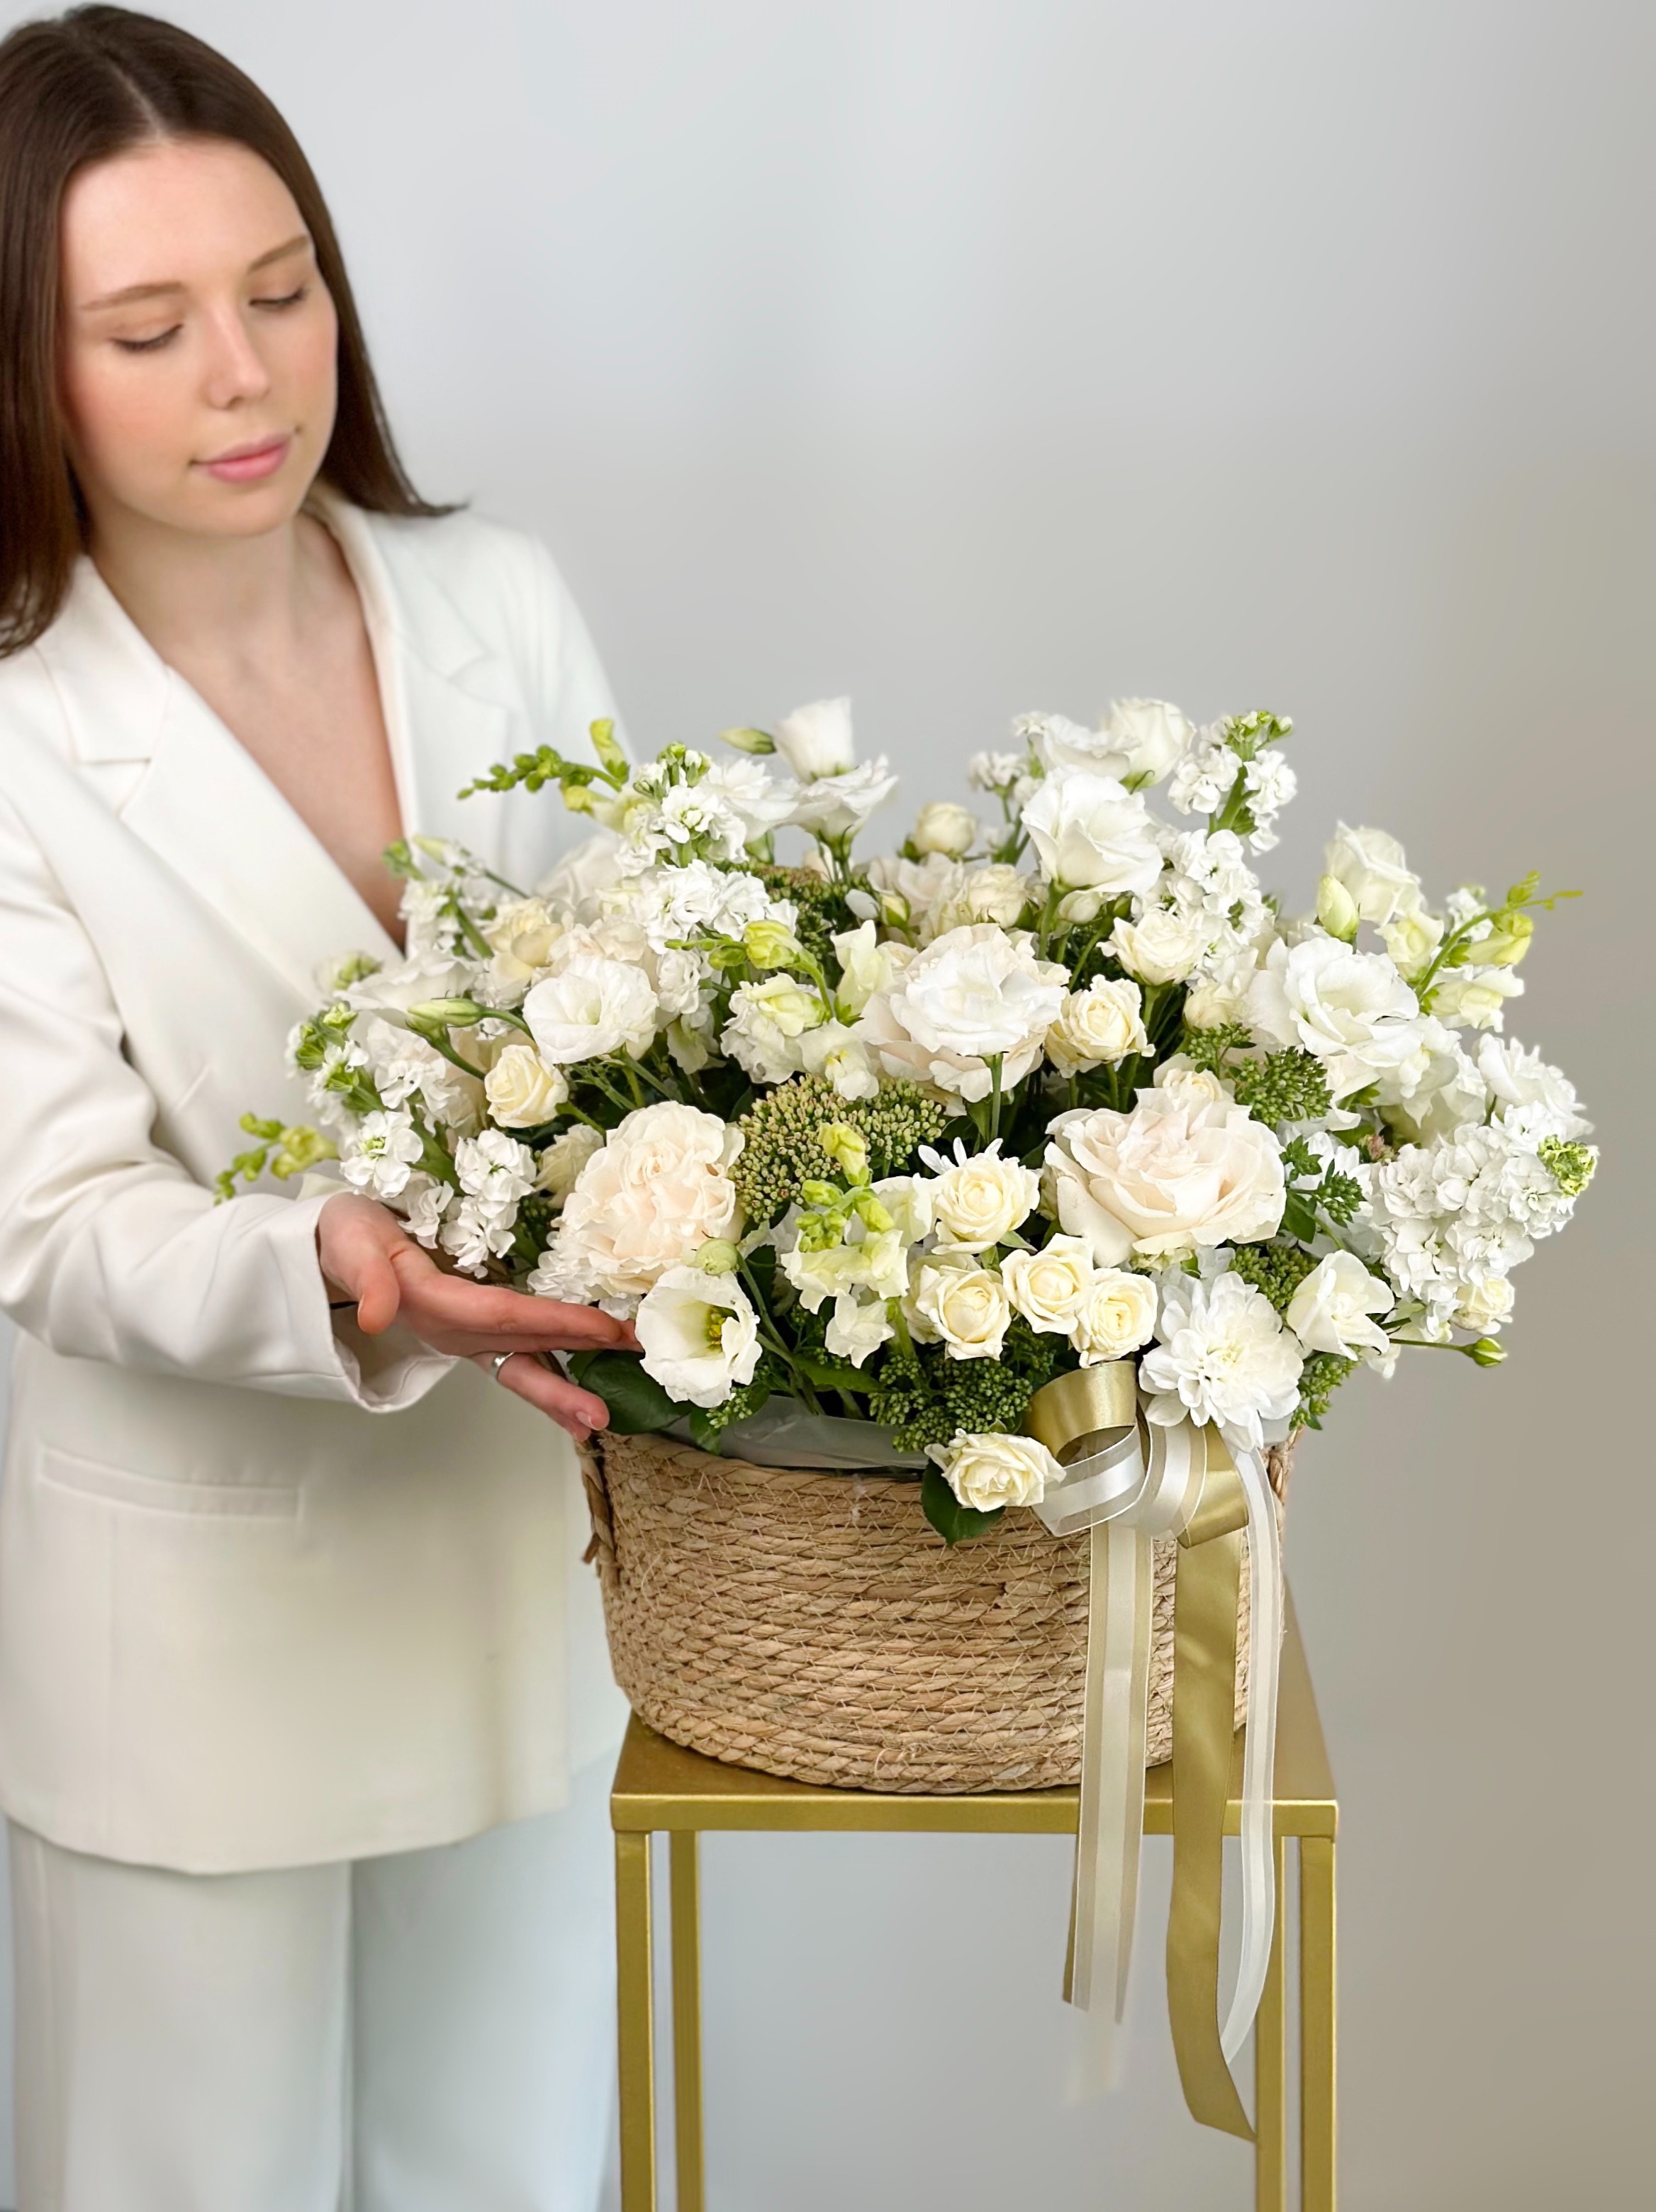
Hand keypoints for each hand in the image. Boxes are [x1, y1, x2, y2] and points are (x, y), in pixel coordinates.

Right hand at [318, 1193, 637, 1439]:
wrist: (339, 1242)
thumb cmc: (350, 1235)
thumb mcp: (351, 1243)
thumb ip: (366, 1276)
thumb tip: (376, 1314)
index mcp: (435, 1303)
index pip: (504, 1315)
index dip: (555, 1321)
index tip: (602, 1329)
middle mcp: (454, 1328)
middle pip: (518, 1356)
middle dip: (566, 1384)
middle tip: (606, 1411)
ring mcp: (464, 1334)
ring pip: (521, 1362)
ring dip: (562, 1387)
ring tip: (598, 1415)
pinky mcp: (471, 1329)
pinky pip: (516, 1352)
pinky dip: (549, 1370)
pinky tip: (574, 1387)